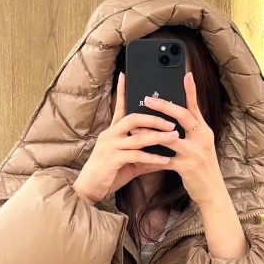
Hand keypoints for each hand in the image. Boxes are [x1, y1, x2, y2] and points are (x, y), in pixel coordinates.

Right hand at [72, 71, 178, 202]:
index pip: (119, 107)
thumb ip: (145, 156)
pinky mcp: (112, 160)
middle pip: (133, 118)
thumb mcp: (129, 162)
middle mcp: (110, 135)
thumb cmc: (108, 173)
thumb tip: (165, 155)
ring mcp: (111, 146)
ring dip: (158, 137)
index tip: (125, 75)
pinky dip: (153, 158)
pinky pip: (137, 156)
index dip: (122, 90)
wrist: (89, 188)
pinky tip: (165, 160)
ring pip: (138, 137)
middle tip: (172, 121)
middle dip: (155, 118)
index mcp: (113, 131)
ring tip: (174, 137)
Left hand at [142, 71, 223, 205]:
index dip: (191, 91)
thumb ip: (189, 132)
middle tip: (148, 98)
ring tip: (135, 126)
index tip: (186, 75)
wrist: (212, 193)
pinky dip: (151, 157)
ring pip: (170, 137)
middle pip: (183, 116)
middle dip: (164, 106)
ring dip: (151, 131)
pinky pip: (164, 159)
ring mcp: (195, 153)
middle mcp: (202, 138)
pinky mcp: (187, 167)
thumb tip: (171, 119)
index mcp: (204, 131)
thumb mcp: (200, 146)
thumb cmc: (202, 168)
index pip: (196, 107)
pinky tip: (139, 154)